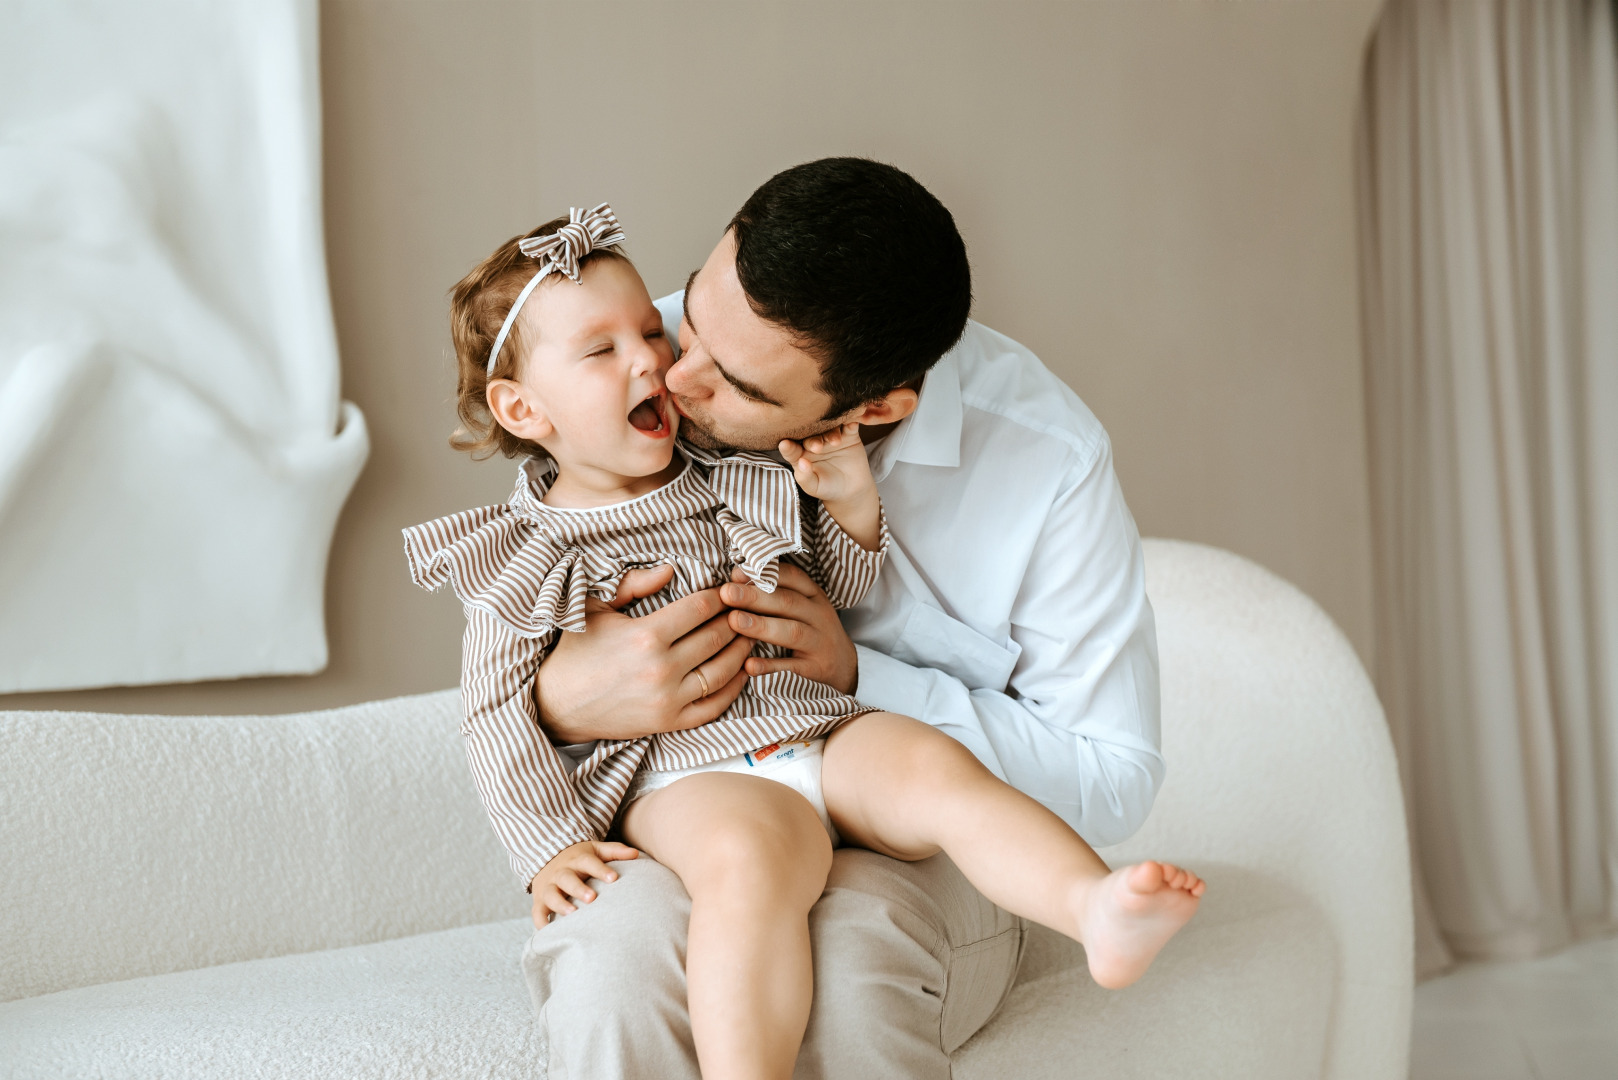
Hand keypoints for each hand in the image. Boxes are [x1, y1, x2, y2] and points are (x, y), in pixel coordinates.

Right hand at [531, 840, 637, 925]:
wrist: (546, 858)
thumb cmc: (579, 859)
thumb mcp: (595, 850)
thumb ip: (615, 851)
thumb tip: (636, 854)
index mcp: (577, 860)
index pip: (588, 862)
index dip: (600, 870)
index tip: (614, 878)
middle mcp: (561, 873)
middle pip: (567, 879)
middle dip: (578, 888)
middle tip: (592, 898)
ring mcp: (549, 887)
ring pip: (551, 895)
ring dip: (560, 904)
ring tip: (572, 914)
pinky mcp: (539, 901)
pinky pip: (537, 913)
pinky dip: (541, 922)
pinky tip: (549, 931)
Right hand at [535, 565, 751, 742]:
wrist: (556, 704)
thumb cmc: (576, 651)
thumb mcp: (596, 608)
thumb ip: (634, 584)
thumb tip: (671, 569)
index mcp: (646, 635)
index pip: (701, 607)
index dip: (720, 595)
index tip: (727, 588)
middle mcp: (662, 669)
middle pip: (718, 635)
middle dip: (736, 618)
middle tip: (745, 607)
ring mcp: (668, 699)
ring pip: (724, 670)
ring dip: (742, 649)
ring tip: (749, 633)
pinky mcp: (670, 722)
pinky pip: (715, 705)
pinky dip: (735, 687)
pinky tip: (742, 670)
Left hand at [723, 563, 858, 693]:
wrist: (844, 664)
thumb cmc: (811, 628)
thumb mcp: (803, 605)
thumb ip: (775, 592)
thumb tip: (734, 577)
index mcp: (814, 594)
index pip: (793, 577)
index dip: (766, 573)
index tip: (736, 573)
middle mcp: (819, 615)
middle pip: (788, 602)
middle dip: (755, 597)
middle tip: (726, 593)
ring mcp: (819, 642)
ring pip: (792, 631)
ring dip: (762, 626)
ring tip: (734, 621)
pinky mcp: (816, 667)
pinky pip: (792, 666)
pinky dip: (771, 666)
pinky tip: (749, 665)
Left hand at [778, 423, 872, 503]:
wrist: (851, 490)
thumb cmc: (826, 488)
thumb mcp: (814, 486)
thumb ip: (805, 477)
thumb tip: (801, 463)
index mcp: (801, 453)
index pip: (792, 449)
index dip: (788, 447)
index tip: (785, 445)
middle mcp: (814, 441)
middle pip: (811, 435)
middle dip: (813, 440)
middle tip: (817, 448)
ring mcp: (831, 436)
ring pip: (830, 428)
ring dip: (832, 433)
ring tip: (835, 442)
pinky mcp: (849, 435)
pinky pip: (850, 425)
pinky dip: (851, 422)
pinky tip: (852, 423)